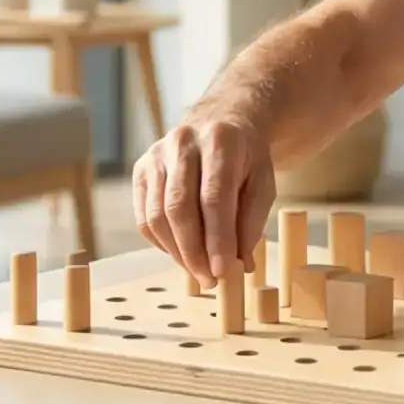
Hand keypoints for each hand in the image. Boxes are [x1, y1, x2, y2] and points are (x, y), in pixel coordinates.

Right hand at [133, 113, 272, 282]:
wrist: (221, 123)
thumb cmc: (245, 159)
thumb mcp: (263, 183)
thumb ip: (252, 222)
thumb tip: (240, 265)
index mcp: (219, 140)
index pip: (214, 197)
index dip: (217, 238)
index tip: (223, 271)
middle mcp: (182, 142)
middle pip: (179, 208)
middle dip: (194, 252)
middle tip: (210, 280)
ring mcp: (156, 155)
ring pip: (157, 216)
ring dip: (177, 253)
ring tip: (198, 272)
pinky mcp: (141, 169)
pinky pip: (144, 217)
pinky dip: (162, 243)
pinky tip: (181, 253)